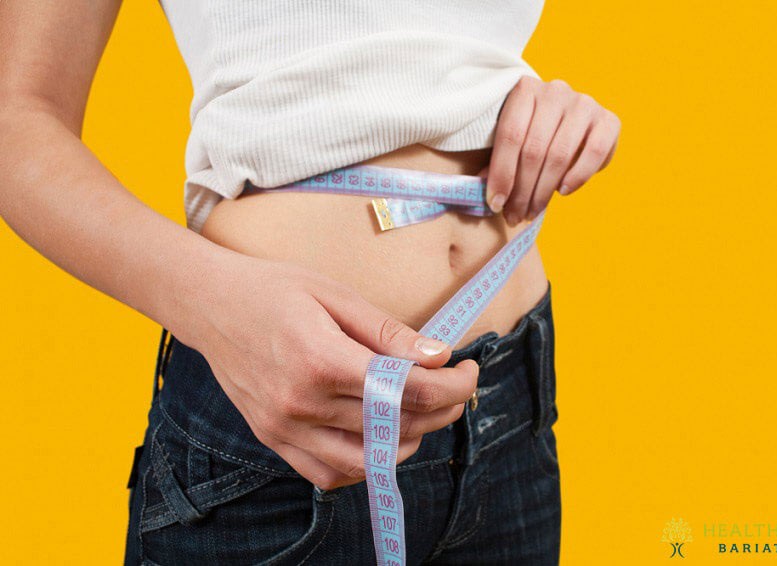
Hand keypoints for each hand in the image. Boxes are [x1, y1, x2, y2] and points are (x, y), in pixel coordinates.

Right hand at [179, 256, 478, 490]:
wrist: (208, 305)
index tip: (469, 370)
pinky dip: (365, 463)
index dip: (453, 385)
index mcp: (321, 359)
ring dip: (409, 440)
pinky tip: (378, 435)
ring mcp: (285, 428)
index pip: (407, 391)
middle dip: (442, 408)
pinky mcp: (274, 439)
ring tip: (419, 409)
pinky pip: (329, 473)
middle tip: (453, 384)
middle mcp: (302, 403)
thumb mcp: (335, 294)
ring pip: (369, 461)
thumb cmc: (272, 288)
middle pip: (395, 427)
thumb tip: (439, 356)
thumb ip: (388, 332)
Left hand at [480, 76, 620, 224]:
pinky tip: (562, 191)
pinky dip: (578, 176)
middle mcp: (555, 91)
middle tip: (515, 215)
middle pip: (534, 149)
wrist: (567, 121)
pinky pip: (595, 153)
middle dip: (522, 190)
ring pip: (560, 155)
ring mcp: (584, 104)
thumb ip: (498, 163)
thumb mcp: (510, 141)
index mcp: (525, 89)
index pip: (511, 136)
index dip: (501, 173)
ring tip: (533, 211)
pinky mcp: (608, 120)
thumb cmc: (531, 134)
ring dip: (544, 191)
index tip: (495, 203)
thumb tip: (493, 197)